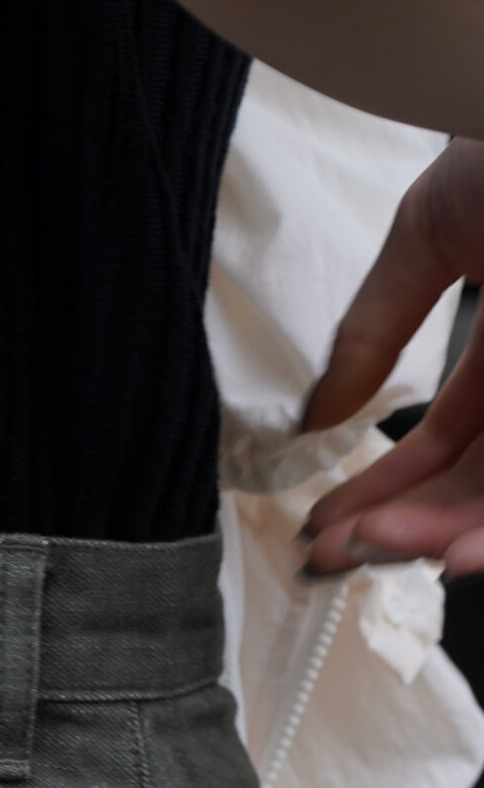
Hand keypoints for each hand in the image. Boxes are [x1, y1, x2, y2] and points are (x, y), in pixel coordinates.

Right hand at [302, 140, 483, 578]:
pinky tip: (454, 553)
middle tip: (334, 556)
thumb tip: (320, 415)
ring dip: (443, 538)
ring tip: (378, 552)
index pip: (449, 437)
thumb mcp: (427, 230)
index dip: (383, 486)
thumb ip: (373, 329)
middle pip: (477, 481)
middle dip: (400, 527)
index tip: (324, 525)